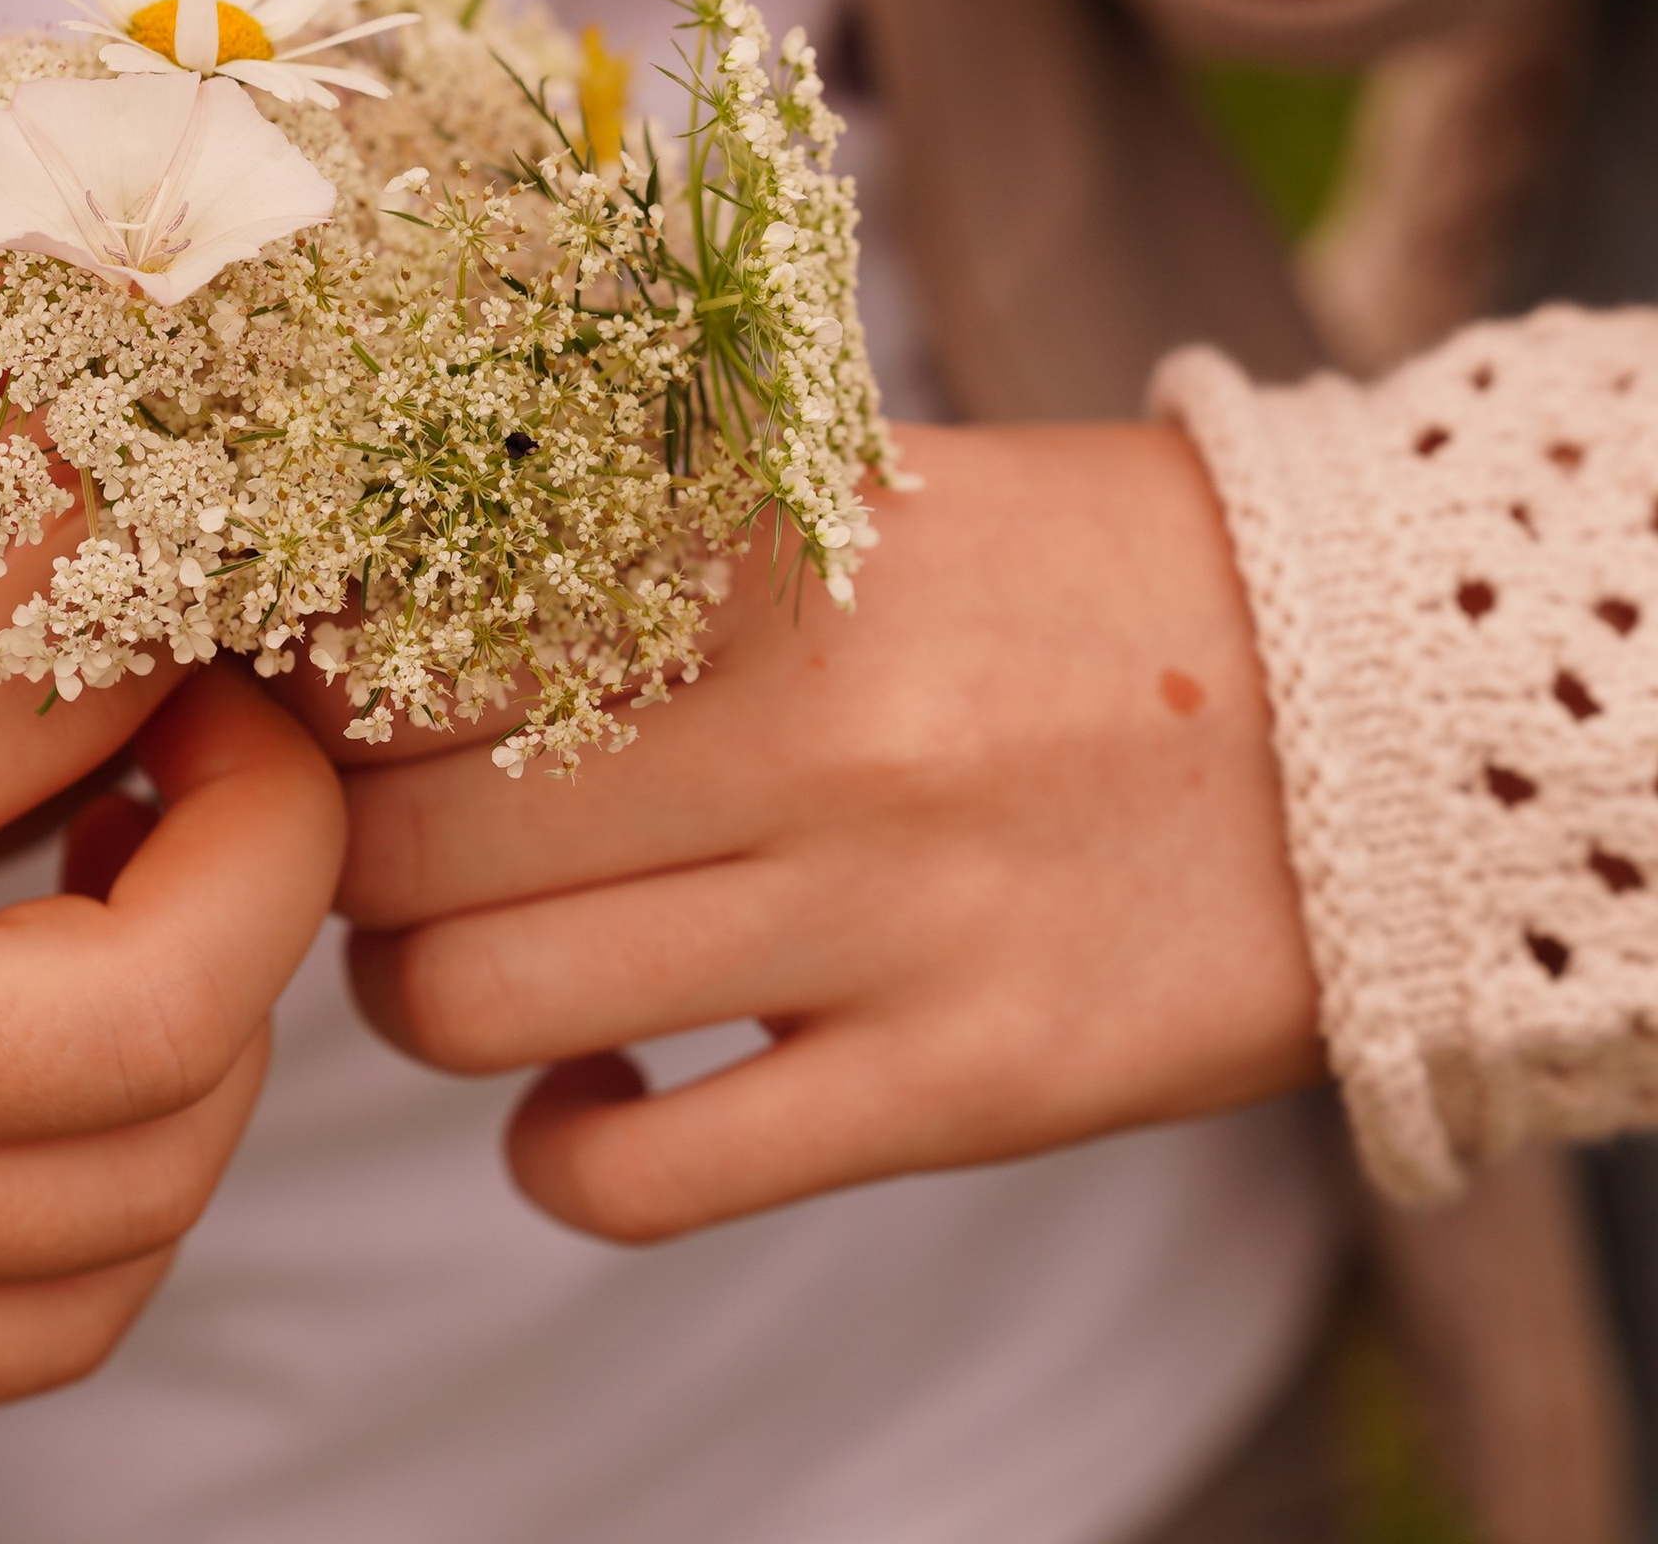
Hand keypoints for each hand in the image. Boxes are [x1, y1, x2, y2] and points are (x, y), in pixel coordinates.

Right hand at [0, 628, 341, 1401]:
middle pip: (167, 1007)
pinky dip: (127, 1197)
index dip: (156, 622)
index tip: (175, 588)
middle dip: (272, 849)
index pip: (43, 712)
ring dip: (221, 1027)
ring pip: (143, 1195)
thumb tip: (90, 636)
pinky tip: (73, 1071)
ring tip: (154, 892)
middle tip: (225, 741)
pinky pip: (36, 1330)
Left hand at [334, 423, 1321, 1241]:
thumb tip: (396, 592)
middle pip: (400, 846)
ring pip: (483, 1009)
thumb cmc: (1070, 579)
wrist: (1373, 696)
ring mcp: (885, 922)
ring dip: (420, 1003)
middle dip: (333, 860)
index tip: (299, 708)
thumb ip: (642, 532)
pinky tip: (589, 1098)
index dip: (305, 693)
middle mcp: (806, 736)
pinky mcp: (964, 1084)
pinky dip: (559, 1156)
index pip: (405, 641)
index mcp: (759, 563)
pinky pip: (647, 1181)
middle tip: (368, 840)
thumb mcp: (857, 492)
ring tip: (469, 960)